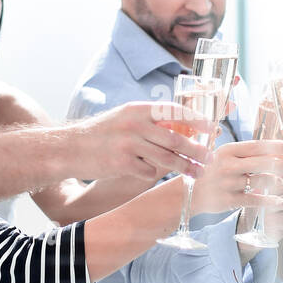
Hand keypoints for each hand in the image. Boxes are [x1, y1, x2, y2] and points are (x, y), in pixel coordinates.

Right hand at [67, 102, 211, 180]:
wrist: (71, 148)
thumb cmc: (103, 133)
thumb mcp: (126, 118)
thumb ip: (151, 121)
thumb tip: (184, 127)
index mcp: (138, 109)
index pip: (174, 111)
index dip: (195, 119)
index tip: (211, 127)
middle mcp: (135, 124)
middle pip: (175, 138)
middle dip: (196, 150)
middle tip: (210, 157)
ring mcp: (129, 144)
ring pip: (166, 158)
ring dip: (185, 167)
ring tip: (198, 173)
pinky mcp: (122, 164)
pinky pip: (148, 171)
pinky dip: (154, 173)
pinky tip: (153, 173)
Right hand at [192, 140, 282, 214]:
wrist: (190, 193)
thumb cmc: (211, 172)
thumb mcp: (221, 155)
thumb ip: (242, 151)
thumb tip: (270, 145)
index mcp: (227, 150)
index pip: (257, 145)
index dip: (276, 146)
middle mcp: (228, 165)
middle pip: (262, 162)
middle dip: (280, 164)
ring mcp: (228, 183)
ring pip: (260, 180)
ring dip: (276, 182)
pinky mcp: (230, 200)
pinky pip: (255, 199)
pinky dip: (269, 200)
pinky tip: (278, 201)